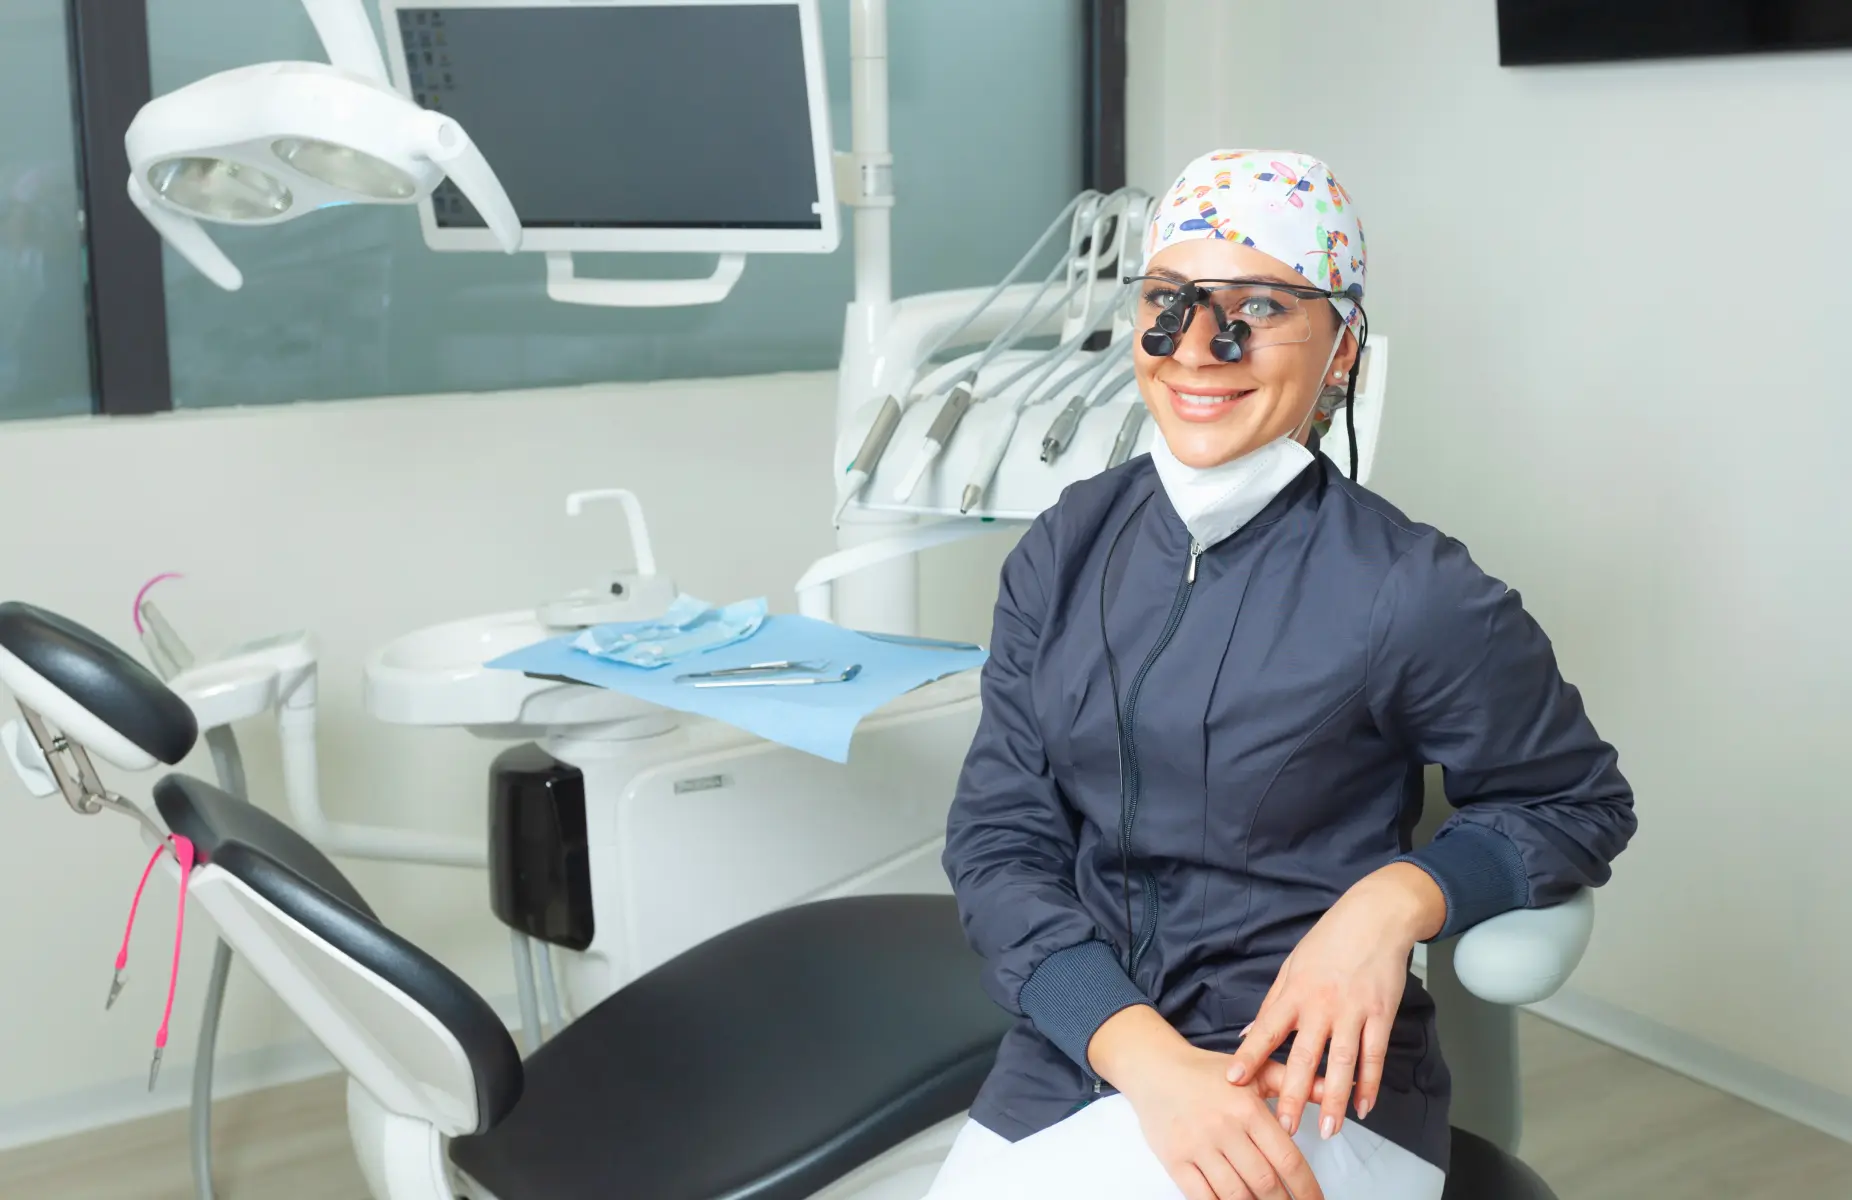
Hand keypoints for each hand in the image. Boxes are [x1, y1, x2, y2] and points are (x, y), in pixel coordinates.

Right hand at [1089, 1006, 1324, 1199]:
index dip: (1307, 1189)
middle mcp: (1224, 1129)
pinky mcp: (1175, 1160)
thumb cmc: (1207, 1072)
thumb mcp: (1254, 1071)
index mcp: (1248, 1109)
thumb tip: (1334, 1089)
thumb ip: (1293, 1084)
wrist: (1154, 1068)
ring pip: (1236, 1195)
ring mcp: (1198, 1147)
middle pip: (1265, 1183)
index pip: (1287, 1159)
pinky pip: (1203, 1197)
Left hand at [1225, 862, 1444, 1142]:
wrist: (1375, 917)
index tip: (1233, 1080)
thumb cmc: (1329, 942)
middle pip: (1305, 1056)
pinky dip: (1370, 1084)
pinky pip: (1375, 1056)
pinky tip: (1363, 1107)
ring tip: (1329, 1129)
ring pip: (1343, 1063)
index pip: (1266, 1029)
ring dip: (1335, 1099)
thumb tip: (1244, 1035)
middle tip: (1285, 1128)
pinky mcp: (1381, 1014)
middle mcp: (1321, 1004)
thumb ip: (1271, 1005)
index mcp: (1294, 992)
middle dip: (1294, 1094)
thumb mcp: (1291, 967)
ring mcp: (1354, 1011)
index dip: (1249, 1055)